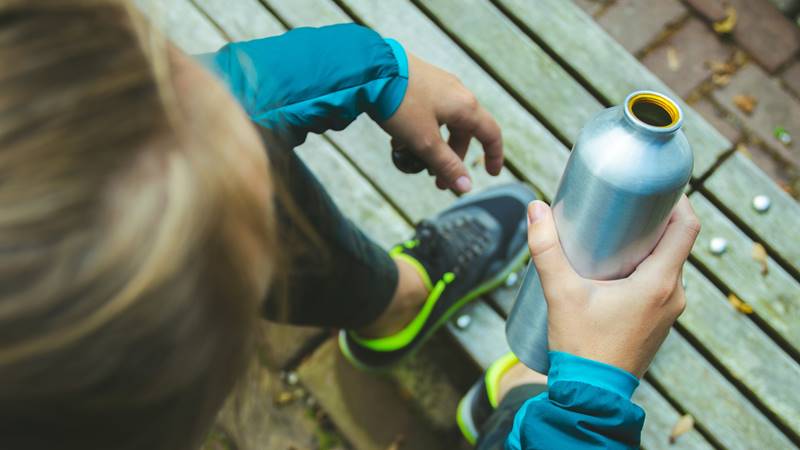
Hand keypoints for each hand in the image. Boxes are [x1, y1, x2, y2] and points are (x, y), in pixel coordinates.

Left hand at [381, 53, 502, 193]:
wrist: (371, 70)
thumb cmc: (401, 105)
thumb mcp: (425, 141)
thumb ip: (446, 165)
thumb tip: (466, 188)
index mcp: (465, 106)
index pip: (491, 133)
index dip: (494, 155)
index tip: (490, 173)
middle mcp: (457, 92)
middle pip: (464, 132)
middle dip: (452, 158)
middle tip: (437, 180)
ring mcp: (439, 84)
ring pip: (444, 123)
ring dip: (434, 146)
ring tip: (415, 161)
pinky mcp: (420, 81)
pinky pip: (428, 112)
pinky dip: (421, 130)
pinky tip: (400, 141)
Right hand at [526, 196, 700, 377]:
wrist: (592, 395)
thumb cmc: (582, 346)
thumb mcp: (561, 293)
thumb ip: (546, 249)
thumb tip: (535, 208)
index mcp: (660, 282)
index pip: (687, 228)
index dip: (677, 201)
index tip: (655, 189)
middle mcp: (673, 296)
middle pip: (676, 244)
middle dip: (653, 222)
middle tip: (622, 208)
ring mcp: (668, 312)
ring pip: (668, 266)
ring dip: (648, 248)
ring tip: (614, 237)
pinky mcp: (657, 324)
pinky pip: (661, 286)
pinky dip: (646, 270)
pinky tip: (616, 270)